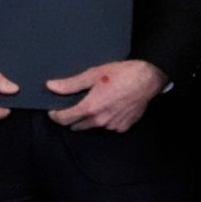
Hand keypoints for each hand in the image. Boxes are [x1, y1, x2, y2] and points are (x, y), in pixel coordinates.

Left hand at [46, 60, 167, 131]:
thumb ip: (70, 84)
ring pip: (91, 128)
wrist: (149, 78)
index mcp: (90, 108)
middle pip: (76, 126)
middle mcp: (100, 121)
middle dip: (71, 118)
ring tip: (93, 104)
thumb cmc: (122, 73)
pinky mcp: (123, 127)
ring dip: (87, 120)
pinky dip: (104, 121)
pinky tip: (108, 108)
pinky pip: (107, 127)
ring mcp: (112, 126)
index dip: (55, 115)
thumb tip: (50, 86)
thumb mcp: (93, 74)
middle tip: (73, 105)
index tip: (53, 110)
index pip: (64, 119)